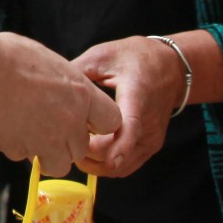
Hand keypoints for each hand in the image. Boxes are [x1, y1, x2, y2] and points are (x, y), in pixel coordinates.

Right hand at [0, 33, 122, 178]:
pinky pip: (25, 157)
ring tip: (31, 136)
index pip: (112, 121)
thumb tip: (60, 85)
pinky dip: (18, 148)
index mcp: (82, 95)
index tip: (85, 120)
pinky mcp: (21, 151)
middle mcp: (70, 122)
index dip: (98, 123)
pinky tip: (6, 128)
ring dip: (48, 155)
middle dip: (68, 141)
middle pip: (82, 147)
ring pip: (59, 165)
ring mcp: (46, 141)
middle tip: (50, 126)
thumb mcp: (49, 60)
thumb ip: (63, 81)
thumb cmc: (10, 57)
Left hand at [70, 36, 185, 177]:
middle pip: (116, 154)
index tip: (99, 157)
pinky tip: (90, 149)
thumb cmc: (136, 58)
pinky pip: (126, 166)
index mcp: (137, 96)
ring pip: (120, 166)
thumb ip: (78, 71)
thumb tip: (51, 87)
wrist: (172, 67)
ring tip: (74, 144)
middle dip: (87, 154)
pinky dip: (106, 164)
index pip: (130, 126)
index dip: (117, 146)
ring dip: (95, 163)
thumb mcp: (103, 55)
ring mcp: (151, 138)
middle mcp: (148, 123)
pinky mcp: (150, 147)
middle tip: (63, 139)